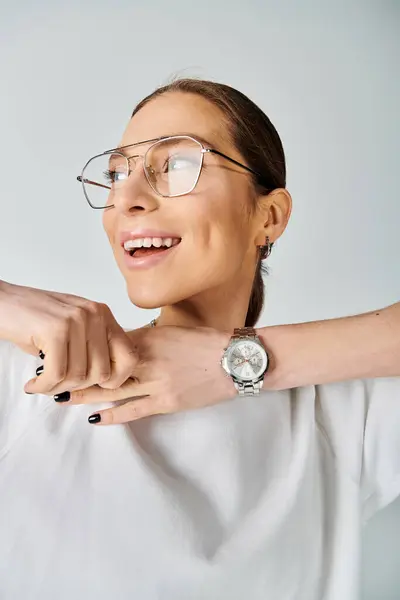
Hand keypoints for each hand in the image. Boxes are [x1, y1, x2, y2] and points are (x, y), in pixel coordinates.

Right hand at [0, 280, 136, 395]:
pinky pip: (57, 375)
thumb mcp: (74, 327)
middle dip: (79, 386)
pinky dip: (44, 386)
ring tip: (43, 382)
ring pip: (78, 376)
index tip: (96, 385)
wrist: (2, 302)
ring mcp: (76, 320)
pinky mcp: (55, 330)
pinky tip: (34, 384)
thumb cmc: (35, 318)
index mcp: (103, 314)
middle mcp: (94, 314)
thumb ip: (94, 347)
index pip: (130, 356)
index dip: (117, 379)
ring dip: (58, 387)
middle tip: (60, 383)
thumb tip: (108, 381)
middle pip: (103, 373)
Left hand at [60, 325, 236, 424]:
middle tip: (48, 376)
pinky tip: (94, 418)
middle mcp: (148, 358)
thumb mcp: (173, 332)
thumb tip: (122, 346)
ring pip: (112, 389)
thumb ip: (146, 338)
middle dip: (74, 371)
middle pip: (102, 366)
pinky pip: (134, 410)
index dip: (84, 348)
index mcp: (149, 337)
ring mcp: (157, 382)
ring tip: (60, 397)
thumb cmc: (207, 343)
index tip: (64, 350)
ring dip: (85, 393)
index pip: (108, 343)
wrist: (236, 361)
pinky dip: (113, 414)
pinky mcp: (167, 402)